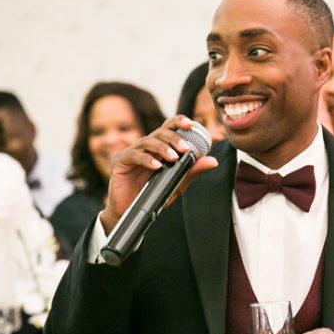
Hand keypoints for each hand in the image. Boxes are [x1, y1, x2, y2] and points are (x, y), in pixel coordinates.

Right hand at [100, 115, 220, 233]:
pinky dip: (147, 159)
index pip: (169, 128)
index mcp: (159, 148)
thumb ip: (192, 170)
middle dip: (174, 137)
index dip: (179, 122)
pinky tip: (157, 165)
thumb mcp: (177, 183)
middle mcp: (146, 146)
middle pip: (160, 132)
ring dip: (162, 148)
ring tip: (173, 158)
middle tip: (185, 148)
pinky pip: (134, 155)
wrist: (131, 211)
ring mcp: (132, 152)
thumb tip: (213, 161)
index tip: (192, 124)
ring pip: (148, 141)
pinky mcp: (120, 161)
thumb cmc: (153, 194)